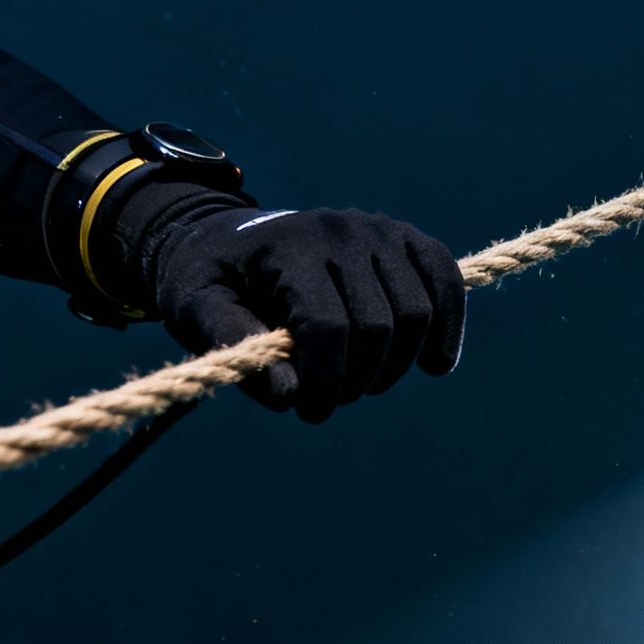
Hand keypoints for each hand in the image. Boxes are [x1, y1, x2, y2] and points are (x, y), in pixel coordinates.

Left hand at [150, 207, 466, 422]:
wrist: (233, 237)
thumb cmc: (215, 281)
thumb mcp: (195, 309)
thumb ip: (232, 345)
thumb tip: (290, 395)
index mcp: (290, 249)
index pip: (328, 327)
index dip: (325, 382)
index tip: (309, 412)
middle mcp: (342, 231)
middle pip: (378, 327)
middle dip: (357, 380)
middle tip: (331, 399)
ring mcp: (380, 230)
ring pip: (417, 313)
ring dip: (395, 366)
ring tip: (364, 382)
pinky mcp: (407, 238)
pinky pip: (447, 281)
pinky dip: (449, 328)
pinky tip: (433, 363)